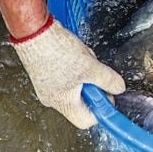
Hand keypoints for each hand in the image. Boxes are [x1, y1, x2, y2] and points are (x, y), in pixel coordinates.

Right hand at [10, 16, 124, 128]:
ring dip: (86, 71)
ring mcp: (48, 86)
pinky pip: (69, 75)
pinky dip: (77, 65)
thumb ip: (108, 80)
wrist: (33, 31)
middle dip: (94, 85)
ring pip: (77, 85)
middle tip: (94, 71)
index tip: (109, 94)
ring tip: (82, 57)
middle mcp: (52, 98)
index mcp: (61, 103)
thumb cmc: (55, 51)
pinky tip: (76, 53)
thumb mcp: (90, 67)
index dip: (101, 109)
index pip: (86, 120)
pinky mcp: (47, 73)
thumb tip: (119, 88)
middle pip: (83, 101)